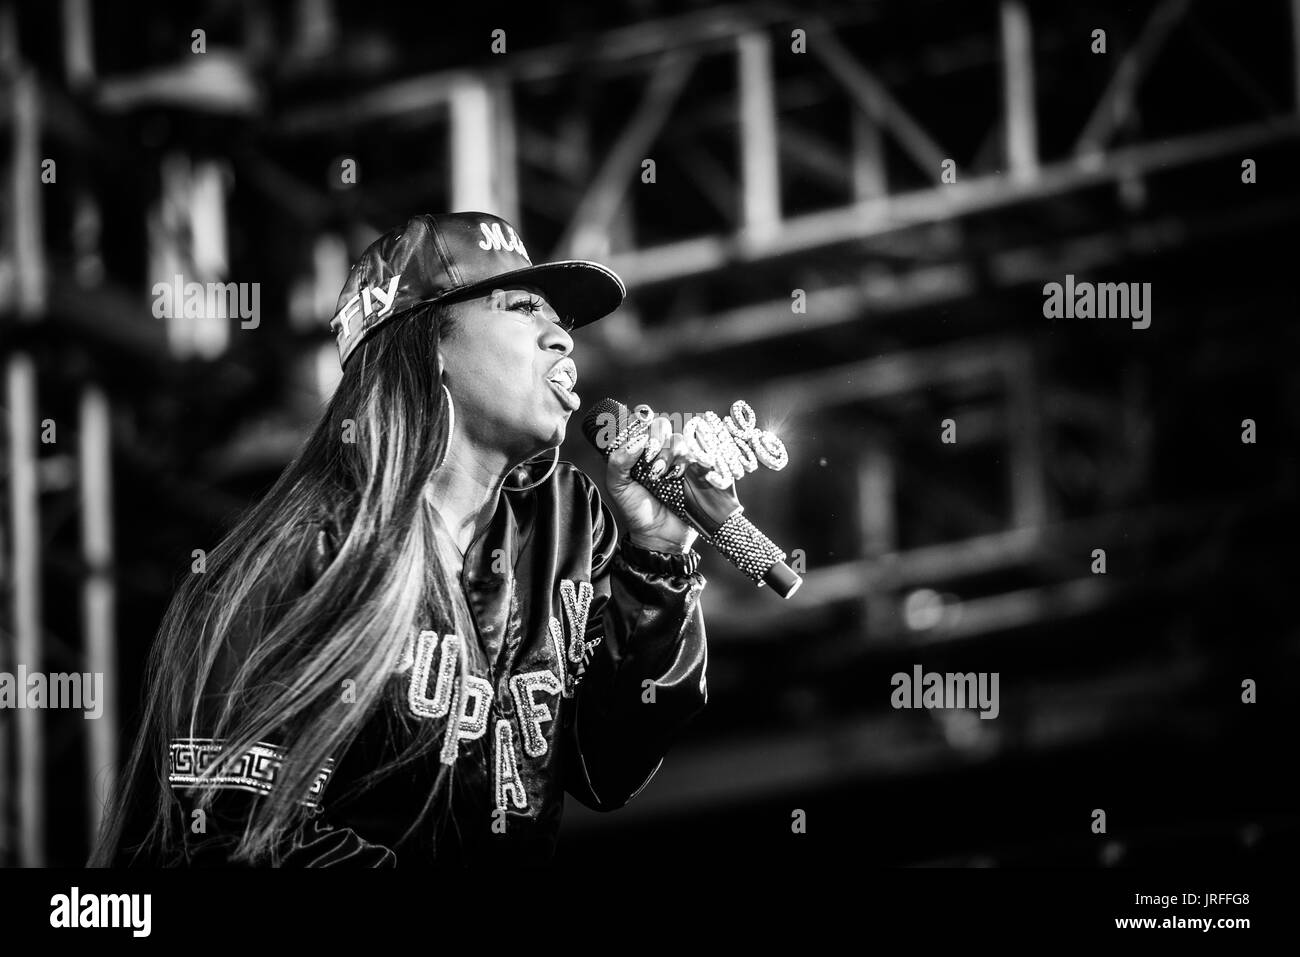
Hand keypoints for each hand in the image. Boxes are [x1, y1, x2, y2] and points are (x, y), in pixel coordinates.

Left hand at [605, 413, 715, 552]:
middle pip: (666, 427)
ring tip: (665, 476)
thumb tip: (636, 441)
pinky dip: (695, 459)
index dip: (644, 426)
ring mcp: (684, 461)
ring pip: (683, 440)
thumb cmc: (637, 511)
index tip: (641, 444)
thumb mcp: (618, 487)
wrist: (659, 536)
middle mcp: (664, 451)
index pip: (646, 423)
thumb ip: (618, 462)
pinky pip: (704, 454)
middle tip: (652, 463)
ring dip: (673, 454)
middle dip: (658, 441)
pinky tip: (683, 475)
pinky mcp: (701, 472)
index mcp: (644, 450)